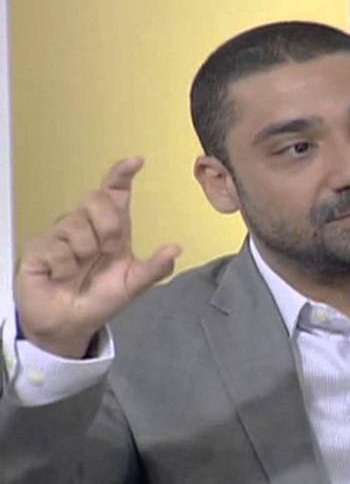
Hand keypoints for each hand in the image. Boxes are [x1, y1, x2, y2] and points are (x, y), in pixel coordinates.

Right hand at [14, 157, 180, 357]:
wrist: (71, 324)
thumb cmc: (101, 298)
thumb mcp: (133, 285)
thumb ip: (155, 268)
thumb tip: (175, 248)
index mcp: (111, 228)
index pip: (114, 192)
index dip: (122, 174)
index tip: (135, 161)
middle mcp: (85, 224)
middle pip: (96, 199)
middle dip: (108, 226)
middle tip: (108, 252)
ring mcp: (59, 234)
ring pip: (75, 225)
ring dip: (84, 253)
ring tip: (80, 270)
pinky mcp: (37, 248)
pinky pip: (56, 248)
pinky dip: (64, 267)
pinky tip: (61, 277)